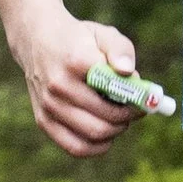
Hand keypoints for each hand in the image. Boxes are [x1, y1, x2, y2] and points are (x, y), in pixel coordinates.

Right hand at [10, 8, 149, 157]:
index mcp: (76, 60)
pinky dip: (97, 147)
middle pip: (104, 117)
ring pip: (93, 134)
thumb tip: (130, 74)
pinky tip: (107, 135)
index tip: (146, 99)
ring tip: (120, 119)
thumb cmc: (79, 39)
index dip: (135, 98)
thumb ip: (121, 51)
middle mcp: (58, 85)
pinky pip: (76, 147)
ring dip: (115, 131)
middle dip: (127, 118)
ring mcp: (48, 106)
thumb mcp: (104, 34)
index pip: (112, 88)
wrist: (36, 40)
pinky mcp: (43, 121)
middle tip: (136, 111)